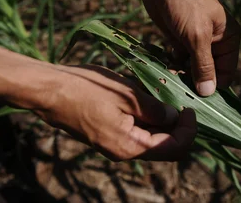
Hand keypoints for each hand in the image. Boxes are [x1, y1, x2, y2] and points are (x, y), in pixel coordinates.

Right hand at [33, 64, 196, 160]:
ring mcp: (114, 143)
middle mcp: (124, 151)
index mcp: (131, 146)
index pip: (174, 148)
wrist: (50, 91)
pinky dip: (145, 115)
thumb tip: (174, 117)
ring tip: (162, 93)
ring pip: (149, 136)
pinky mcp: (107, 133)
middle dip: (175, 123)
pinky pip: (134, 129)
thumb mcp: (127, 95)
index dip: (188, 130)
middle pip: (163, 144)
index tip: (190, 108)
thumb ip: (155, 109)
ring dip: (160, 118)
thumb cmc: (87, 90)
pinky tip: (143, 95)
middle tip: (178, 97)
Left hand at [140, 0, 240, 96]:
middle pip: (208, 72)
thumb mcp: (197, 37)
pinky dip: (173, 65)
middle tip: (180, 91)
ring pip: (192, 68)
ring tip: (171, 78)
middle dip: (195, 81)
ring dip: (182, 75)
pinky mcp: (179, 40)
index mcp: (229, 38)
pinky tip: (165, 68)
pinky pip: (179, 60)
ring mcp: (196, 41)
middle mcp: (215, 41)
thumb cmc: (185, 4)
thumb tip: (209, 93)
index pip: (226, 72)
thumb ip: (203, 66)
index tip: (198, 99)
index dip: (214, 86)